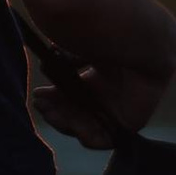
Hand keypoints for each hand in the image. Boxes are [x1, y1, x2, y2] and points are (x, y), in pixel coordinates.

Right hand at [32, 51, 170, 143]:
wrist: (138, 41)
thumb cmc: (108, 35)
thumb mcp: (79, 47)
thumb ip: (63, 62)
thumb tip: (46, 67)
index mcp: (98, 77)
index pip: (72, 96)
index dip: (53, 98)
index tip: (37, 94)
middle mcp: (109, 95)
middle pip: (77, 114)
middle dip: (55, 112)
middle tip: (39, 105)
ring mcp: (120, 110)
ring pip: (86, 127)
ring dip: (65, 122)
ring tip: (50, 111)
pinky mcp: (131, 122)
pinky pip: (105, 138)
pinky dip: (85, 135)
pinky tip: (72, 123)